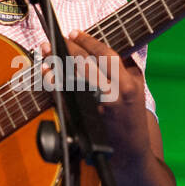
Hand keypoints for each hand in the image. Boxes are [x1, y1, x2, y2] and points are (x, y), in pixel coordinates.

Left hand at [38, 31, 150, 167]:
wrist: (129, 152)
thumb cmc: (132, 118)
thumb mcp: (139, 89)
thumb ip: (127, 67)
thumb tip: (105, 47)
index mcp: (128, 85)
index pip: (106, 55)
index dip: (89, 41)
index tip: (75, 32)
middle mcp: (112, 95)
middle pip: (86, 64)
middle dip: (68, 48)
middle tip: (55, 38)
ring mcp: (96, 108)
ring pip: (73, 79)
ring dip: (57, 63)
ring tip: (45, 51)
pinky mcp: (84, 120)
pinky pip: (66, 98)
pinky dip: (55, 83)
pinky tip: (47, 73)